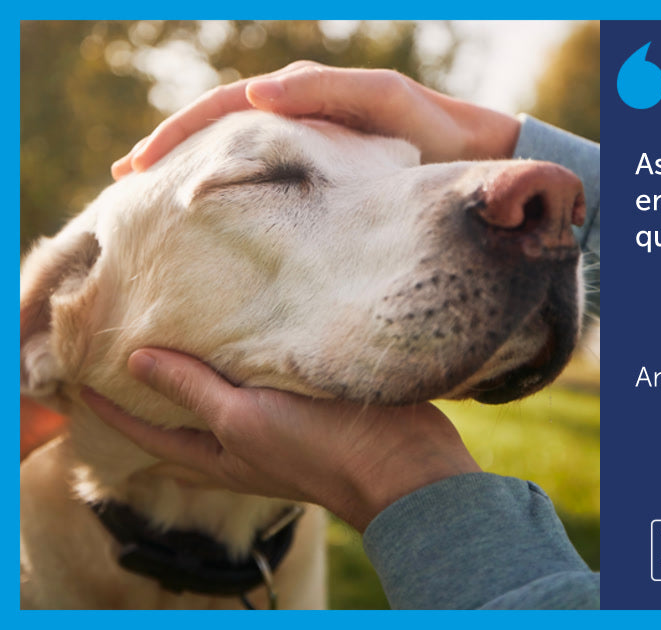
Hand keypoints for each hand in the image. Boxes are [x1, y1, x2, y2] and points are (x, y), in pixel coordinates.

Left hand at [81, 348, 480, 531]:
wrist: (402, 461)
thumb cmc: (319, 449)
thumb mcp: (244, 418)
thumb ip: (193, 389)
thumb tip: (135, 361)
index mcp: (221, 454)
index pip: (149, 434)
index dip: (114, 409)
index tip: (83, 377)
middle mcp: (246, 442)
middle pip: (188, 415)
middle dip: (158, 386)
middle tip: (131, 344)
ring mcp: (282, 423)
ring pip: (232, 391)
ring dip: (208, 364)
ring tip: (186, 326)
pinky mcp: (315, 401)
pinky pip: (272, 375)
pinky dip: (254, 353)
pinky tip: (254, 324)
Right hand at [112, 60, 520, 177]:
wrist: (468, 154)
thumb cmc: (430, 125)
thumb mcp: (383, 100)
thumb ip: (327, 91)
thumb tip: (257, 95)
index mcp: (300, 93)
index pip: (222, 108)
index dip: (178, 134)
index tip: (140, 166)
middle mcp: (294, 114)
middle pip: (216, 129)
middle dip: (168, 152)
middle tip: (123, 185)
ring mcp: (304, 144)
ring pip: (233, 154)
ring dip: (191, 172)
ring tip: (149, 201)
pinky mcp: (318, 174)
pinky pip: (262, 177)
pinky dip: (229, 188)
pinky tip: (209, 215)